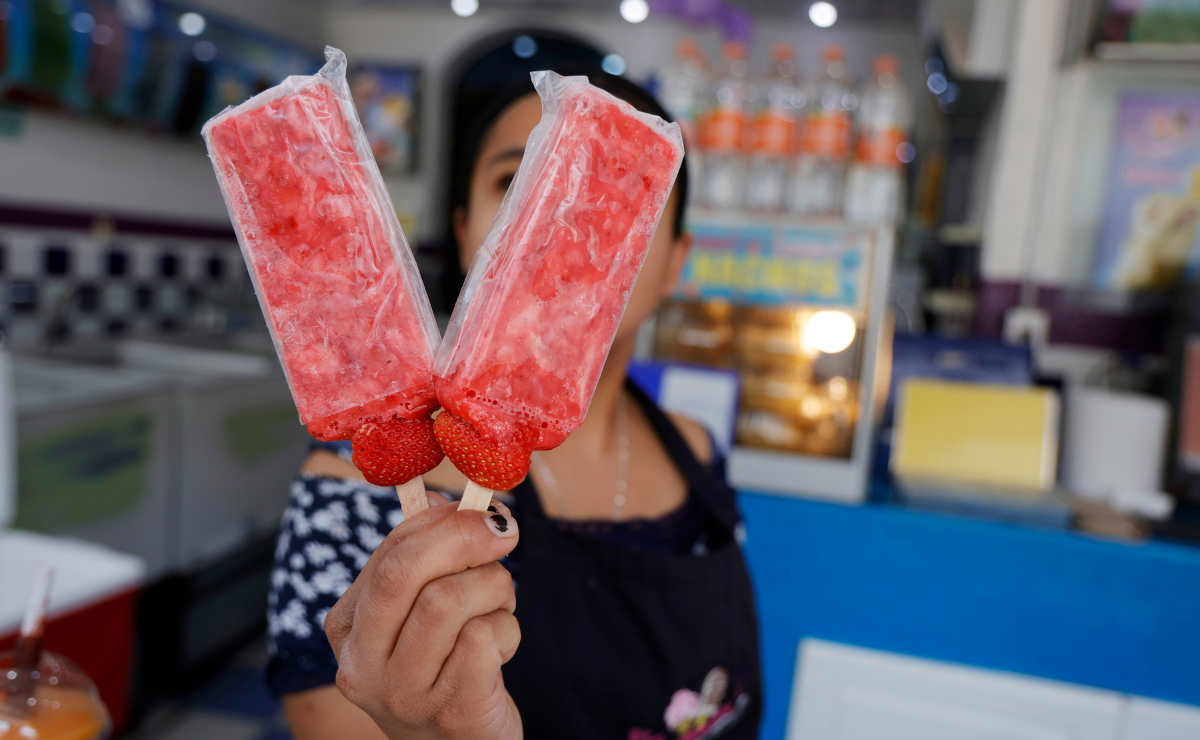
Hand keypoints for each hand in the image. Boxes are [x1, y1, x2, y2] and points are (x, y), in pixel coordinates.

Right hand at [325, 493, 521, 739]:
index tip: (478, 511)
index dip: (438, 522)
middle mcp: (362, 665)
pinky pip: (484, 638)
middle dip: (463, 539)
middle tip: (504, 532)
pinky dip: (507, 629)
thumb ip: (425, 558)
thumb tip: (443, 499)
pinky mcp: (449, 711)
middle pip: (404, 573)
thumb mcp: (421, 614)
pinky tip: (501, 648)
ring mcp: (401, 693)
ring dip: (493, 588)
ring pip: (448, 601)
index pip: (386, 555)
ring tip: (499, 604)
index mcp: (346, 629)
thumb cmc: (445, 668)